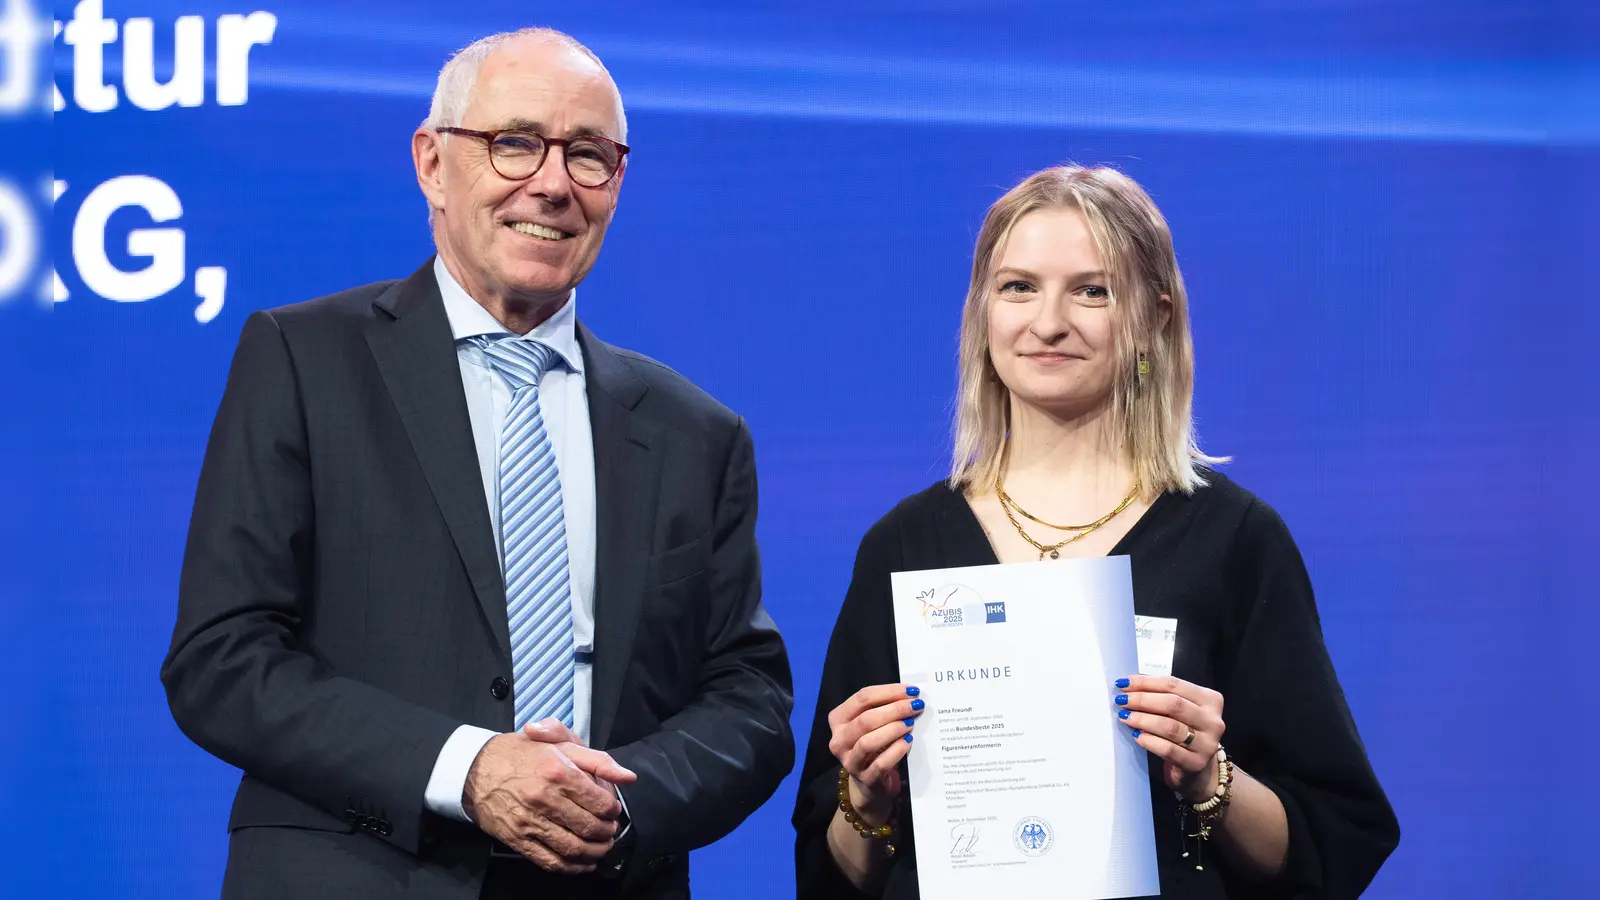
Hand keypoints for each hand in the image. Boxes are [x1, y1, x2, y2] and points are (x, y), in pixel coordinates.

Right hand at [462, 728, 635, 873]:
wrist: (475, 769)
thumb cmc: (521, 753)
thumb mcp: (560, 743)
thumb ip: (597, 759)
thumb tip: (628, 776)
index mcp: (558, 772)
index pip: (600, 802)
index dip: (613, 809)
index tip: (613, 810)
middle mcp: (544, 798)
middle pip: (589, 827)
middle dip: (607, 832)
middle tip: (610, 830)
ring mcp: (529, 822)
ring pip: (573, 848)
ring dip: (595, 852)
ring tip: (602, 846)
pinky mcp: (518, 839)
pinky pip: (550, 861)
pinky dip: (572, 867)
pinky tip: (582, 863)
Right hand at [827, 684, 924, 825]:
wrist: (870, 784)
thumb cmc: (873, 747)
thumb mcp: (872, 725)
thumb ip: (883, 709)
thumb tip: (910, 696)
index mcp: (838, 719)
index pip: (862, 698)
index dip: (888, 692)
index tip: (911, 691)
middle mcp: (839, 740)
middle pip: (866, 719)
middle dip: (894, 710)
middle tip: (916, 706)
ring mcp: (850, 761)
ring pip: (869, 742)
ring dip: (893, 730)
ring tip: (910, 724)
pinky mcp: (864, 779)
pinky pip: (880, 764)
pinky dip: (896, 751)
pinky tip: (908, 742)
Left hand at [1114, 674, 1225, 801]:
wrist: (1198, 768)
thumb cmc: (1185, 731)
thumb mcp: (1180, 710)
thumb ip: (1162, 696)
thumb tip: (1130, 686)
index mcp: (1210, 700)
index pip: (1174, 685)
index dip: (1146, 682)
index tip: (1124, 683)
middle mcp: (1213, 720)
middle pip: (1173, 704)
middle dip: (1143, 700)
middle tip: (1122, 700)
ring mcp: (1207, 744)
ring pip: (1170, 727)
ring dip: (1143, 719)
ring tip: (1125, 716)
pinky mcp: (1196, 763)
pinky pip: (1168, 749)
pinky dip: (1149, 740)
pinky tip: (1136, 735)